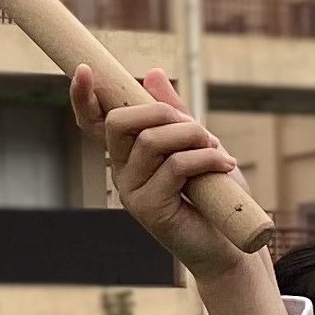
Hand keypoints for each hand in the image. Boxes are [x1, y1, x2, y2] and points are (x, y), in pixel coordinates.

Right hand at [74, 65, 285, 314]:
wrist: (229, 244)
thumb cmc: (213, 194)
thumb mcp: (196, 144)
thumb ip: (174, 114)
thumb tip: (153, 74)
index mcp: (127, 155)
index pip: (94, 124)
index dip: (84, 98)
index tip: (85, 70)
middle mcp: (121, 172)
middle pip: (119, 123)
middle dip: (160, 112)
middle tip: (196, 127)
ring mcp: (132, 193)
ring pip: (151, 141)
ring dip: (192, 135)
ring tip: (217, 149)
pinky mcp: (149, 210)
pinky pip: (175, 166)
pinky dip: (205, 158)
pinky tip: (224, 164)